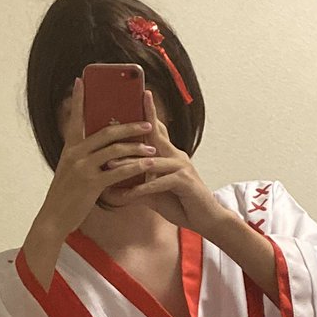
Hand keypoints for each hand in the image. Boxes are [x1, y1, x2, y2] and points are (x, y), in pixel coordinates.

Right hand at [33, 77, 158, 240]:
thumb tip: (103, 146)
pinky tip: (148, 165)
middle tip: (148, 123)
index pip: (75, 118)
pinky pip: (119, 171)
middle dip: (130, 126)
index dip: (79, 98)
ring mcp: (82, 167)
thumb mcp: (70, 170)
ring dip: (137, 147)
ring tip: (153, 147)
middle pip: (106, 131)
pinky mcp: (91, 183)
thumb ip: (83, 156)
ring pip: (115, 150)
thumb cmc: (66, 196)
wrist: (53, 218)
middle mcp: (75, 153)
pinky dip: (136, 167)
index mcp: (70, 148)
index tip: (81, 80)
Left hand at [101, 89, 228, 236]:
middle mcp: (176, 155)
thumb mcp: (153, 194)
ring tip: (110, 165)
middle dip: (139, 122)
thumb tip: (111, 191)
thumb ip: (134, 189)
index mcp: (169, 154)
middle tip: (117, 115)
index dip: (146, 113)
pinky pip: (159, 182)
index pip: (156, 130)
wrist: (206, 219)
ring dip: (129, 164)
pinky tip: (127, 195)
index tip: (135, 97)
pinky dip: (142, 189)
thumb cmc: (180, 204)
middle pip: (155, 135)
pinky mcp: (185, 182)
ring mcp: (182, 167)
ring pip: (151, 161)